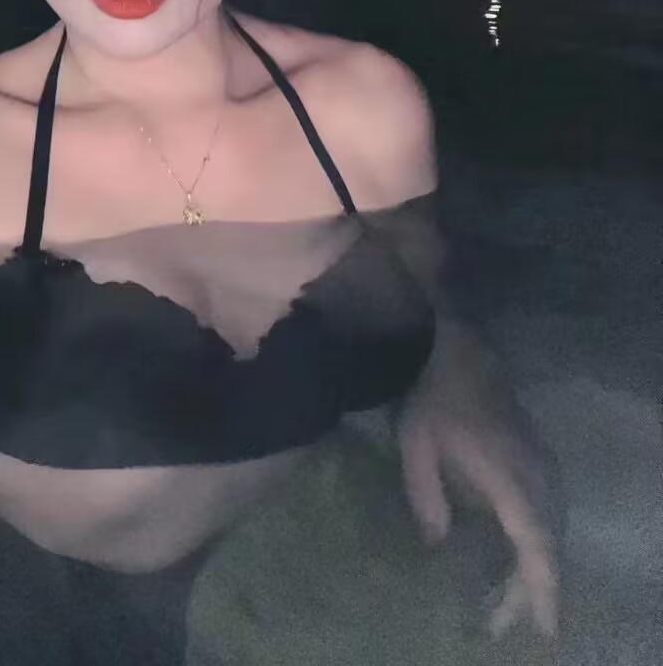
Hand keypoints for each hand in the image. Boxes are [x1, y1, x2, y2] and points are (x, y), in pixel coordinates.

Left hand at [396, 323, 559, 639]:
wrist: (450, 338)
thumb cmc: (428, 389)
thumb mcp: (415, 443)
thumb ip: (425, 496)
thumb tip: (439, 544)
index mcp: (509, 474)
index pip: (536, 543)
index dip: (542, 589)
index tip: (545, 627)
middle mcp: (534, 470)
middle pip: (548, 542)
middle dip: (531, 587)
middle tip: (498, 621)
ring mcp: (537, 457)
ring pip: (550, 524)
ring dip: (533, 562)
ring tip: (501, 597)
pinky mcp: (532, 448)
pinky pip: (546, 505)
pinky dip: (534, 536)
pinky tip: (511, 549)